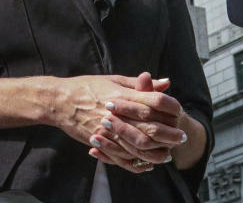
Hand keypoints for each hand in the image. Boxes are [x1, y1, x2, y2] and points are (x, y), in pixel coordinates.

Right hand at [48, 73, 180, 172]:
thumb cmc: (89, 86)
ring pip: (137, 145)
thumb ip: (142, 84)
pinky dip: (136, 162)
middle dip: (169, 134)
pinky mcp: (99, 141)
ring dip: (156, 152)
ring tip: (168, 155)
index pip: (155, 102)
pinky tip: (147, 163)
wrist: (61, 101)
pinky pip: (121, 156)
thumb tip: (166, 82)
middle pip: (150, 127)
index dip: (171, 108)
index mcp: (123, 95)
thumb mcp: (116, 79)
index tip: (181, 113)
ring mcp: (107, 129)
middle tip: (182, 138)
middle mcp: (117, 113)